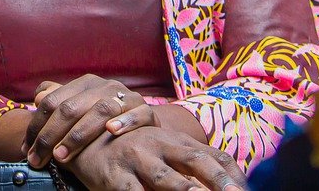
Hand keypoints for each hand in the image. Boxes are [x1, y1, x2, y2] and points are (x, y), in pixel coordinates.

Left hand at [25, 75, 156, 167]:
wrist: (141, 121)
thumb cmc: (103, 119)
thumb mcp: (80, 108)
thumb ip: (58, 101)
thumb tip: (38, 97)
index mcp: (85, 83)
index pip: (54, 101)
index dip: (36, 126)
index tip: (26, 150)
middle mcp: (105, 86)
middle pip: (72, 107)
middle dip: (51, 136)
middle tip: (38, 159)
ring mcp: (127, 97)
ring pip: (101, 110)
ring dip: (79, 134)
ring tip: (62, 155)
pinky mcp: (148, 111)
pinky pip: (139, 114)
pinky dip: (126, 121)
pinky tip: (111, 131)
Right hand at [66, 126, 244, 190]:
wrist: (84, 136)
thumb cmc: (134, 149)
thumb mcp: (165, 149)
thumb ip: (194, 161)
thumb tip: (234, 183)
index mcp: (177, 141)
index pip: (213, 156)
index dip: (232, 176)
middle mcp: (160, 145)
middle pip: (195, 160)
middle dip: (217, 180)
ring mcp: (138, 159)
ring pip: (166, 179)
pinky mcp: (115, 175)